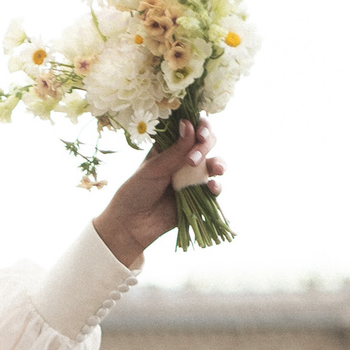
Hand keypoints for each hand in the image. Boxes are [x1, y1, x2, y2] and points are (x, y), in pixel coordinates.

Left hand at [92, 118, 222, 267]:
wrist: (131, 225)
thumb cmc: (135, 192)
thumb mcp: (153, 169)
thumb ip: (174, 151)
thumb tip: (189, 124)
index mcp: (169, 147)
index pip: (191, 128)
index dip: (200, 125)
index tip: (199, 130)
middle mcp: (183, 159)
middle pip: (206, 142)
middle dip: (205, 145)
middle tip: (192, 158)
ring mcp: (192, 177)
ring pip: (215, 163)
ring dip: (218, 163)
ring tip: (212, 169)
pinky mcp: (199, 197)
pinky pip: (215, 188)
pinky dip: (217, 186)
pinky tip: (212, 187)